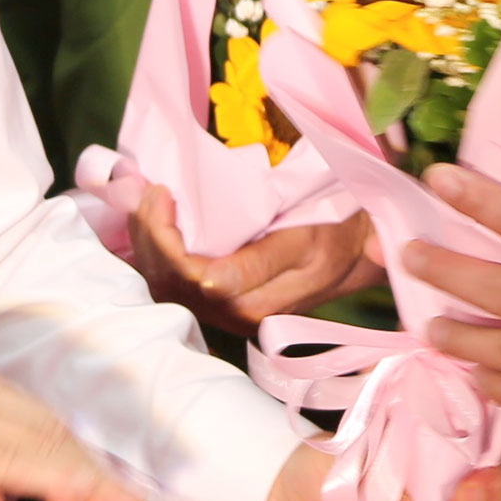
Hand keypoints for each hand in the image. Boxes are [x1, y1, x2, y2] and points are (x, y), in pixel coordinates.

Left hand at [128, 183, 381, 335]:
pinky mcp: (218, 299)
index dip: (163, 236)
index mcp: (252, 304)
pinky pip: (172, 278)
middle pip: (168, 280)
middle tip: (144, 186)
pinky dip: (155, 246)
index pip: (187, 277)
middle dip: (148, 233)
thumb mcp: (305, 241)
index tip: (161, 191)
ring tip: (142, 195)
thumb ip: (259, 263)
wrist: (358, 248)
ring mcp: (222, 310)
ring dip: (147, 238)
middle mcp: (232, 314)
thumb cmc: (334, 234)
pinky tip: (152, 216)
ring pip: (164, 281)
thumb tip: (211, 281)